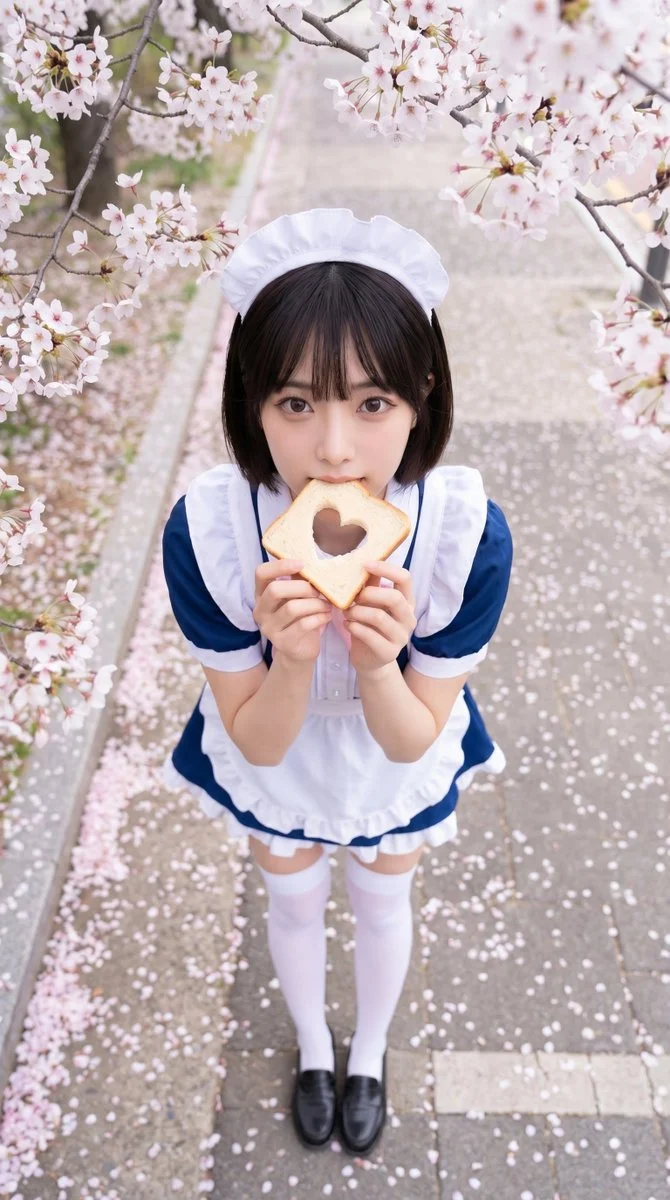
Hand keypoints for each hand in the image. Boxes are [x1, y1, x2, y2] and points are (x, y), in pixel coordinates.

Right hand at [253, 558, 331, 664]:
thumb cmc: (299, 618)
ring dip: (315, 604)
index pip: (261, 573)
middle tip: (319, 591)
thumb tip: (310, 557)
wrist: (299, 651)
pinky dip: (319, 618)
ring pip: (292, 608)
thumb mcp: (296, 597)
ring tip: (328, 605)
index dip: (280, 565)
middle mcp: (260, 611)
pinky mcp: (282, 642)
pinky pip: (303, 625)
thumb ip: (298, 580)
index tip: (302, 563)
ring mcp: (269, 628)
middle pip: (275, 590)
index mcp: (261, 595)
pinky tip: (327, 616)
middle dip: (302, 587)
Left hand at [343, 560, 416, 677]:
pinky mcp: (389, 652)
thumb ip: (370, 585)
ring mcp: (401, 637)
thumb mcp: (371, 604)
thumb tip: (361, 560)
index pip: (405, 578)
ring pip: (379, 617)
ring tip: (346, 612)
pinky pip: (370, 635)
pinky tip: (347, 625)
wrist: (370, 659)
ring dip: (357, 612)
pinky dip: (354, 627)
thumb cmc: (369, 626)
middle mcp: (409, 618)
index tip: (365, 564)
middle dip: (369, 594)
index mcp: (407, 602)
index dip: (386, 568)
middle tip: (353, 597)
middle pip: (394, 598)